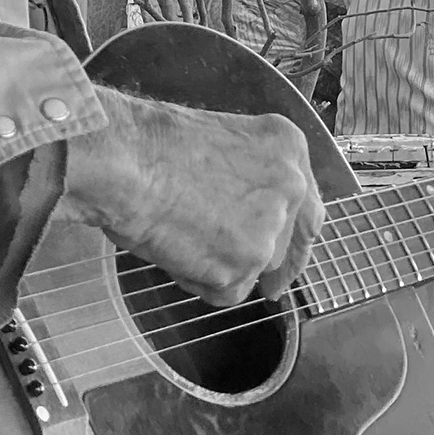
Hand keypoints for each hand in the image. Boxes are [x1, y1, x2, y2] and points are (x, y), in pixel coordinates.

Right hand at [63, 88, 323, 306]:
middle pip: (282, 245)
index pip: (307, 207)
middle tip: (242, 278)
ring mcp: (269, 230)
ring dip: (217, 265)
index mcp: (286, 149)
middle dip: (260, 263)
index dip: (296, 240)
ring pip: (250, 269)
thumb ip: (245, 178)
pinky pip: (225, 291)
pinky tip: (173, 250)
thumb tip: (240, 213)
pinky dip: (197, 281)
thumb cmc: (150, 144)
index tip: (290, 264)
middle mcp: (289, 189)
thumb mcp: (218, 143)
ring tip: (177, 233)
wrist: (126, 161)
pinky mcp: (243, 265)